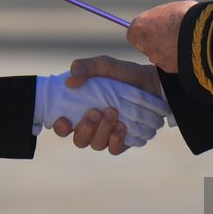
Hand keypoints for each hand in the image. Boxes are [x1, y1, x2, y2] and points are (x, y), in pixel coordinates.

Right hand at [37, 70, 168, 153]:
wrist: (152, 83)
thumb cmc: (123, 74)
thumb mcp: (103, 64)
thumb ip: (83, 67)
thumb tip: (70, 82)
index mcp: (79, 110)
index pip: (62, 126)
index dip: (60, 127)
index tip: (65, 119)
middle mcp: (91, 126)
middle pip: (79, 140)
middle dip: (85, 129)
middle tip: (95, 112)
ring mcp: (106, 135)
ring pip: (96, 144)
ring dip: (103, 131)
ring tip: (114, 113)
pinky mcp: (122, 141)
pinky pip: (114, 149)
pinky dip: (116, 141)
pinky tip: (122, 127)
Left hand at [126, 0, 196, 72]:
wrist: (200, 33)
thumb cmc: (184, 16)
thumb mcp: (169, 10)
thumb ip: (161, 18)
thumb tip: (163, 20)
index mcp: (139, 26)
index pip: (135, 31)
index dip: (146, 29)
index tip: (156, 27)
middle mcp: (143, 45)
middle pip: (146, 45)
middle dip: (157, 41)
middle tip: (171, 35)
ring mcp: (155, 58)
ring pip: (159, 55)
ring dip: (167, 50)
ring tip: (183, 41)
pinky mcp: (167, 69)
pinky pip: (170, 63)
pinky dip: (177, 58)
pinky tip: (188, 50)